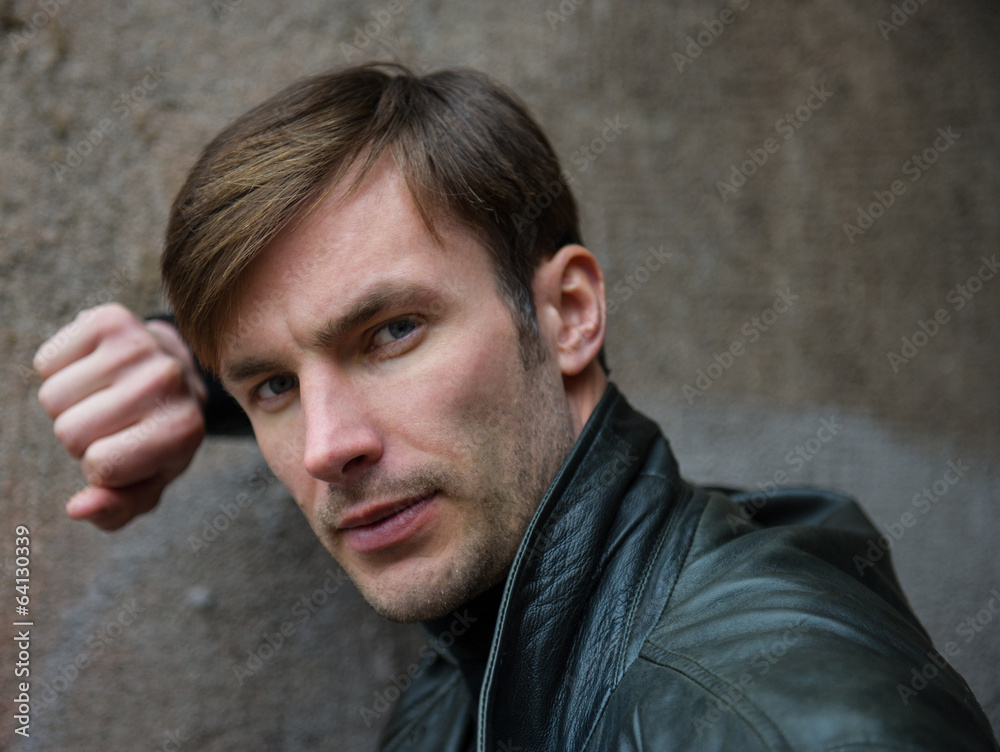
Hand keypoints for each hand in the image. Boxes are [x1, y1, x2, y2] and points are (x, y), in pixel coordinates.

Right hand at [35, 304, 206, 530]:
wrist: (177, 375)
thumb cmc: (156, 439)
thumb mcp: (147, 483)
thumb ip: (116, 509)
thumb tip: (78, 509)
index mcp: (183, 429)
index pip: (100, 465)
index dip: (99, 468)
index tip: (124, 453)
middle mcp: (167, 383)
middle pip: (69, 431)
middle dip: (82, 437)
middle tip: (115, 422)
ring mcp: (141, 346)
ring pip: (53, 397)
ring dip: (71, 404)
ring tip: (107, 396)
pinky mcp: (110, 318)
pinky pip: (46, 362)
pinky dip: (61, 371)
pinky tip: (97, 371)